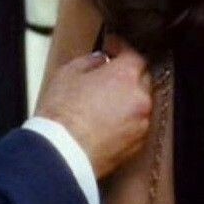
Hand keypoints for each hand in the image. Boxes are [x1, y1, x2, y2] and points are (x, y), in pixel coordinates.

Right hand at [35, 35, 153, 176]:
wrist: (61, 155)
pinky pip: (137, 124)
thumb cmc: (61, 116)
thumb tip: (100, 60)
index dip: (122, 49)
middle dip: (128, 74)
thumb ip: (90, 61)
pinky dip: (127, 120)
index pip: (135, 54)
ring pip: (141, 103)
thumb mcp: (68, 74)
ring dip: (128, 99)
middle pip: (142, 78)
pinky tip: (107, 121)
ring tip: (105, 102)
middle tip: (109, 75)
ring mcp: (142, 122)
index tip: (113, 48)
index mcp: (126, 76)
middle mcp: (140, 98)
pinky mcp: (138, 144)